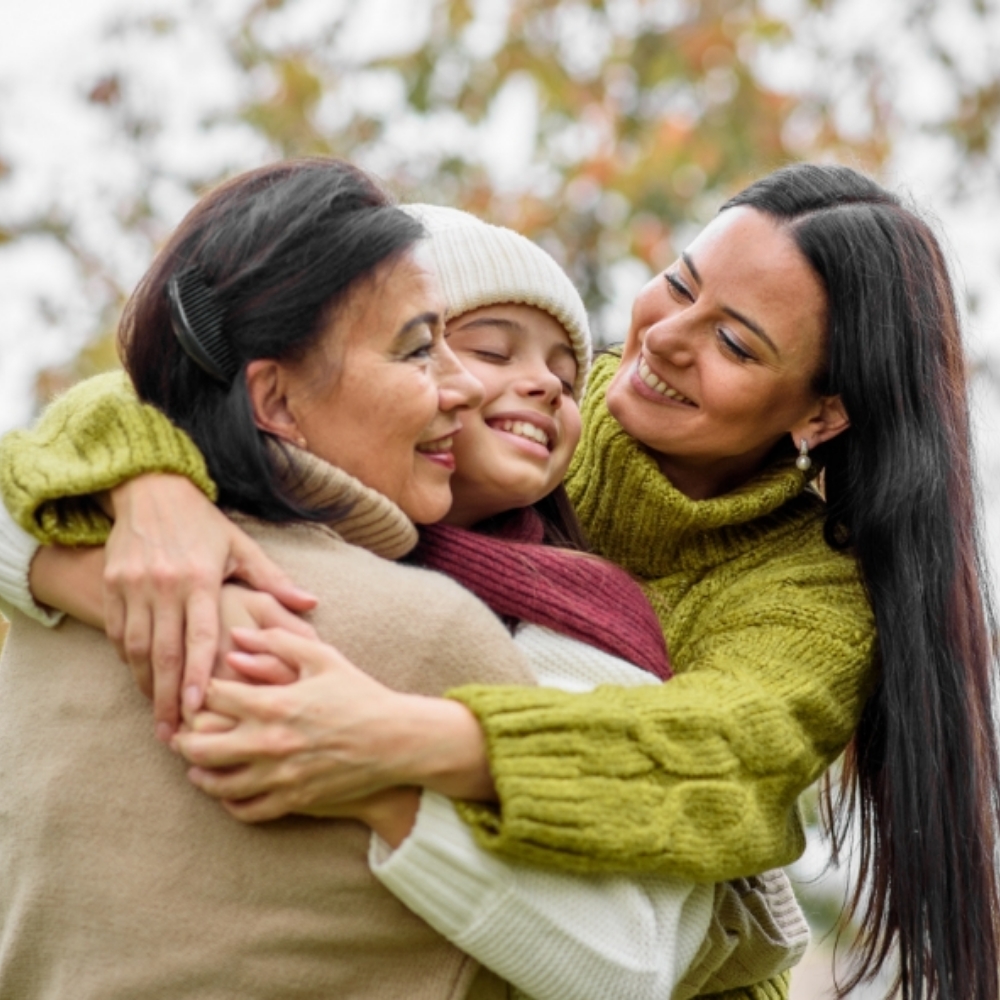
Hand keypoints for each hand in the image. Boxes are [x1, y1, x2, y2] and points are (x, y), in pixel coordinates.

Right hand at [103, 474, 316, 740]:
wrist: (149, 489)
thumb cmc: (202, 523)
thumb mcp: (240, 546)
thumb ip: (273, 580)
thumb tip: (311, 605)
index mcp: (201, 578)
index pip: (201, 635)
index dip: (200, 674)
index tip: (201, 707)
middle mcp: (164, 584)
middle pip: (163, 652)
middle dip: (168, 697)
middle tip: (174, 734)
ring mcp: (133, 585)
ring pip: (135, 647)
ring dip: (146, 686)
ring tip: (159, 717)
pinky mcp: (113, 584)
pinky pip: (117, 632)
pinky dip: (127, 661)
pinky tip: (141, 682)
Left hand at [172, 627, 494, 821]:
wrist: (395, 740)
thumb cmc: (359, 693)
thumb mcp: (322, 657)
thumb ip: (277, 641)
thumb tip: (238, 635)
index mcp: (273, 704)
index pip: (212, 698)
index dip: (198, 692)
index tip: (198, 692)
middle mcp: (269, 743)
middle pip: (201, 747)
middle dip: (184, 740)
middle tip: (181, 735)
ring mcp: (280, 776)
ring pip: (218, 785)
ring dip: (201, 775)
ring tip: (198, 767)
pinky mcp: (293, 799)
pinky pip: (247, 810)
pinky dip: (231, 802)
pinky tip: (230, 792)